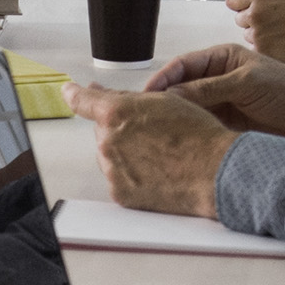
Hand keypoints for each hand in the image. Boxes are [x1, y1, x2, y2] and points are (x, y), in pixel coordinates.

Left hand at [71, 82, 238, 217]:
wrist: (215, 171)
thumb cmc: (197, 135)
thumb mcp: (164, 100)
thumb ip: (126, 97)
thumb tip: (100, 92)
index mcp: (116, 113)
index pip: (82, 100)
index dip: (75, 94)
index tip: (70, 91)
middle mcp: (108, 142)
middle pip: (104, 130)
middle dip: (121, 129)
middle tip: (153, 134)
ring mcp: (112, 170)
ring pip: (111, 156)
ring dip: (127, 153)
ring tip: (161, 155)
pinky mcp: (120, 194)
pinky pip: (119, 179)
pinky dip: (133, 176)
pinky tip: (158, 172)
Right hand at [139, 43, 284, 141]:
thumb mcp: (248, 82)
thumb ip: (211, 88)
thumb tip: (174, 95)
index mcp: (223, 60)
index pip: (184, 66)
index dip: (163, 78)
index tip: (147, 94)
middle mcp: (219, 81)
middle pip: (181, 89)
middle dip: (163, 100)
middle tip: (144, 115)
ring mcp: (223, 105)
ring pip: (189, 111)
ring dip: (175, 119)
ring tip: (156, 131)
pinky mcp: (228, 127)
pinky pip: (202, 128)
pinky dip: (190, 133)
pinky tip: (179, 141)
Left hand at [230, 0, 284, 64]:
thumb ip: (263, 1)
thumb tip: (242, 4)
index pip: (233, 1)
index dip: (240, 6)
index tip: (243, 9)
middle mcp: (255, 14)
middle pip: (240, 20)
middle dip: (252, 23)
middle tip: (273, 25)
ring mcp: (258, 35)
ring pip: (248, 36)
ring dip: (259, 37)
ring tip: (282, 36)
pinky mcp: (263, 52)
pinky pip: (256, 51)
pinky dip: (266, 50)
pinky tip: (282, 46)